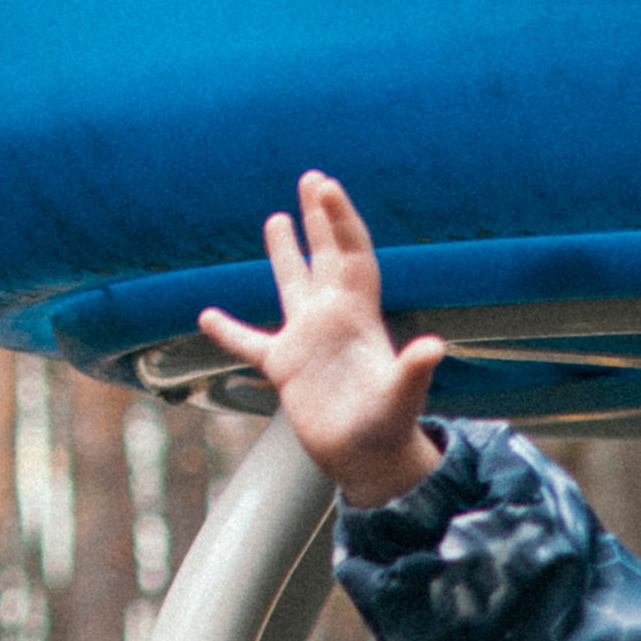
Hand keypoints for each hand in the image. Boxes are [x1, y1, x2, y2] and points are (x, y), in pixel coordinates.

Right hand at [198, 171, 447, 508]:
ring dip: (286, 253)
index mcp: (358, 316)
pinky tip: (206, 316)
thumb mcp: (401, 397)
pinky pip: (250, 343)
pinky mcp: (286, 369)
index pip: (351, 254)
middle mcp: (333, 320)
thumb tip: (434, 347)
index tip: (324, 185)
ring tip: (276, 218)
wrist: (371, 461)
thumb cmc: (391, 429)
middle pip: (326, 256)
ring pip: (293, 285)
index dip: (339, 220)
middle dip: (320, 219)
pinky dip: (228, 330)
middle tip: (311, 178)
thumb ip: (413, 370)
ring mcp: (308, 342)